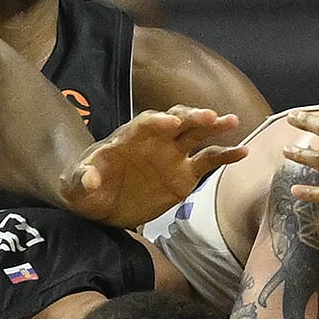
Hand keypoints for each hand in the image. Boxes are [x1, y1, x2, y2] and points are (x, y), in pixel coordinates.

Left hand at [66, 106, 247, 227]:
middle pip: (177, 122)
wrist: (100, 202)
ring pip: (197, 135)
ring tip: (233, 121)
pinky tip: (243, 152)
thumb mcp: (76, 186)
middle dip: (191, 117)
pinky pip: (209, 161)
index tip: (169, 122)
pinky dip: (225, 155)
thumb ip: (82, 179)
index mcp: (129, 137)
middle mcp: (156, 141)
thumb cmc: (85, 189)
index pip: (145, 123)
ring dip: (214, 127)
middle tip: (210, 116)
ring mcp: (173, 156)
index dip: (157, 121)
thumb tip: (90, 177)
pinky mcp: (185, 175)